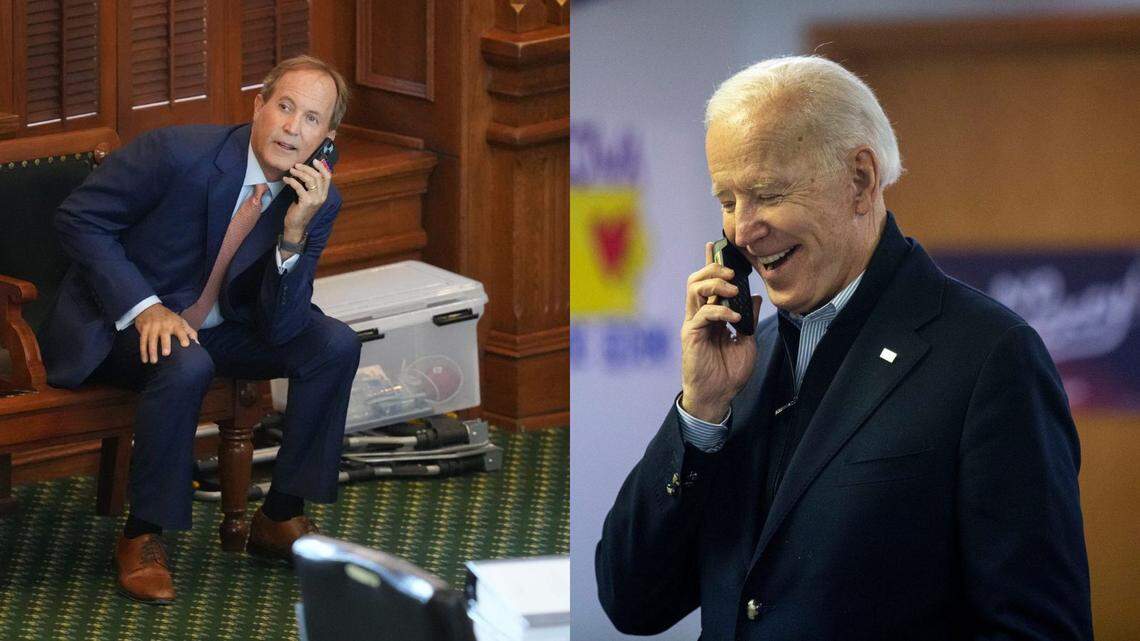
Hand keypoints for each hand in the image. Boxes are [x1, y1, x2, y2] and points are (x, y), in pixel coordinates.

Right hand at [134, 303, 197, 363]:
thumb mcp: (180, 321)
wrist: (150, 307)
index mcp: (175, 323)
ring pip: (151, 339)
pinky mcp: (144, 328)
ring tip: (154, 361)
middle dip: (165, 344)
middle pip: (164, 334)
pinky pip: (142, 341)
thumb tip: (197, 344)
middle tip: (166, 354)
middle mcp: (163, 324)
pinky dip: (143, 351)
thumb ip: (189, 332)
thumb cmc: (169, 318)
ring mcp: (153, 326)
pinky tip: (145, 360)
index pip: (180, 330)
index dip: (183, 336)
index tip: (185, 344)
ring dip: (152, 351)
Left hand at [281, 158, 332, 240]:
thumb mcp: (307, 197)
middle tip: (296, 165)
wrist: (296, 226)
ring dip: (299, 173)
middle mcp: (321, 197)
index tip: (314, 160)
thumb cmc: (300, 210)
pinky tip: (286, 179)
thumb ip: (309, 187)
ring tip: (291, 170)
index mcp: (323, 195)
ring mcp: (315, 200)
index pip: (327, 177)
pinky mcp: (306, 202)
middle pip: (318, 176)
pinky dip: (291, 181)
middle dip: (306, 168)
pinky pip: (299, 187)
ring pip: (310, 180)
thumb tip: (304, 172)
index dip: (322, 167)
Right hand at [679, 242, 762, 421]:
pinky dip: (720, 310)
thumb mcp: (748, 341)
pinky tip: (733, 317)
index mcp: (711, 315)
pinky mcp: (691, 334)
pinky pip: (702, 313)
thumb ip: (749, 318)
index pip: (708, 283)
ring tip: (733, 289)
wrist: (718, 397)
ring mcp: (693, 323)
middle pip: (697, 280)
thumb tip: (757, 297)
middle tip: (733, 272)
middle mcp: (699, 315)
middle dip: (714, 269)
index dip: (710, 263)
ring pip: (694, 289)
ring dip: (715, 283)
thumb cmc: (729, 372)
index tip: (715, 245)